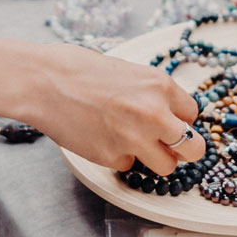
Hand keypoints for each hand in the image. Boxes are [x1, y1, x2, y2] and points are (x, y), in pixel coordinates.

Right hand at [22, 44, 205, 174]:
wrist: (42, 82)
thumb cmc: (79, 70)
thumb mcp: (128, 71)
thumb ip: (151, 93)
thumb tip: (168, 114)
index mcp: (160, 85)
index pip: (192, 114)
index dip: (180, 119)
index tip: (170, 121)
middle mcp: (154, 114)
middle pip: (194, 148)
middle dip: (185, 149)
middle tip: (170, 147)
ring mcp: (135, 139)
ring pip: (167, 166)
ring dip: (154, 158)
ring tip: (132, 143)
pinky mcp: (112, 157)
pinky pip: (129, 164)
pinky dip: (119, 156)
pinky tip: (100, 137)